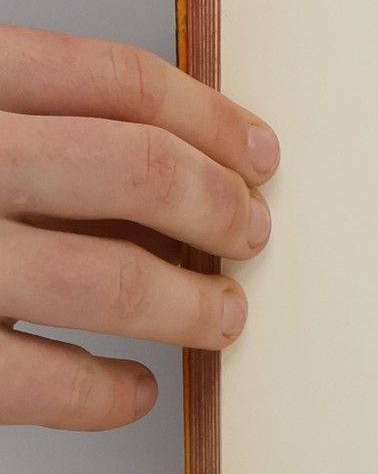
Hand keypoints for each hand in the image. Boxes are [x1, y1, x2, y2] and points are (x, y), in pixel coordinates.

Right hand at [0, 25, 278, 430]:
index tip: (257, 152)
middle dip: (216, 205)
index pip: (113, 78)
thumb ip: (20, 118)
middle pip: (133, 167)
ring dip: (187, 302)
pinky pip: (32, 381)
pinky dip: (103, 394)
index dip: (209, 116)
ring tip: (223, 314)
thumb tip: (168, 159)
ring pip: (103, 275)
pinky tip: (130, 391)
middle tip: (251, 232)